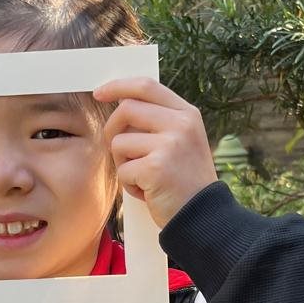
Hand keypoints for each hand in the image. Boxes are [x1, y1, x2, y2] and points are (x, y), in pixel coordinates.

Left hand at [95, 77, 217, 228]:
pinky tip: (149, 193)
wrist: (204, 216)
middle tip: (122, 153)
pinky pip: (122, 170)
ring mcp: (169, 144)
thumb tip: (121, 102)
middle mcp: (181, 124)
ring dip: (123, 163)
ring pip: (119, 142)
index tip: (100, 93)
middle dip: (112, 130)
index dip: (118, 86)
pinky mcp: (156, 168)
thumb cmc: (186, 181)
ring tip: (144, 178)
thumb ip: (158, 121)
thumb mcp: (183, 141)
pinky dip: (129, 185)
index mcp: (187, 114)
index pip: (146, 86)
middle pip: (126, 110)